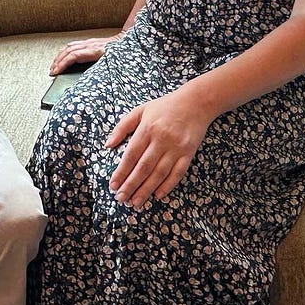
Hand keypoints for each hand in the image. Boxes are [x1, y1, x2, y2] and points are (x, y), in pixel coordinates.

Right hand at [50, 34, 119, 74]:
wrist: (127, 39)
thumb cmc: (121, 52)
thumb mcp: (112, 63)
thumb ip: (101, 69)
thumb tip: (89, 79)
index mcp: (95, 51)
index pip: (73, 56)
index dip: (63, 64)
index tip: (56, 72)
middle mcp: (90, 45)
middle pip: (68, 51)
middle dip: (58, 61)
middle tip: (51, 71)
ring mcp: (89, 42)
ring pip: (69, 46)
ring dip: (60, 56)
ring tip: (54, 65)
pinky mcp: (90, 42)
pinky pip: (74, 44)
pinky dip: (65, 51)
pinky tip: (62, 55)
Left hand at [105, 89, 212, 207]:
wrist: (196, 102)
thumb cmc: (166, 106)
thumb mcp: (141, 110)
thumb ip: (122, 126)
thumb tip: (108, 145)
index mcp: (147, 128)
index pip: (131, 155)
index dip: (121, 172)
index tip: (113, 185)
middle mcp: (161, 139)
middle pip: (143, 167)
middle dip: (131, 185)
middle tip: (121, 199)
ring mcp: (176, 147)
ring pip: (159, 173)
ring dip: (146, 190)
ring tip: (136, 202)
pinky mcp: (188, 152)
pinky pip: (177, 173)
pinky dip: (167, 185)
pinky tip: (157, 195)